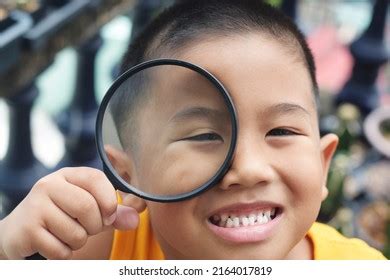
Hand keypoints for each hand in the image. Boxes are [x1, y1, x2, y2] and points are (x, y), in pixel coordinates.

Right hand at [0, 167, 139, 259]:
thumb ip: (114, 212)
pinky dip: (64, 253)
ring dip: (78, 242)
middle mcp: (50, 185)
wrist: (19, 231)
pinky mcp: (27, 229)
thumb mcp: (88, 208)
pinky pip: (61, 250)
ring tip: (67, 234)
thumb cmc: (61, 216)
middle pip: (87, 207)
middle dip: (95, 226)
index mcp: (69, 175)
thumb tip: (135, 219)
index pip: (96, 178)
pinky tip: (54, 243)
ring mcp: (36, 206)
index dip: (108, 200)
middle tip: (87, 228)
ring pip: (76, 233)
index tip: (109, 215)